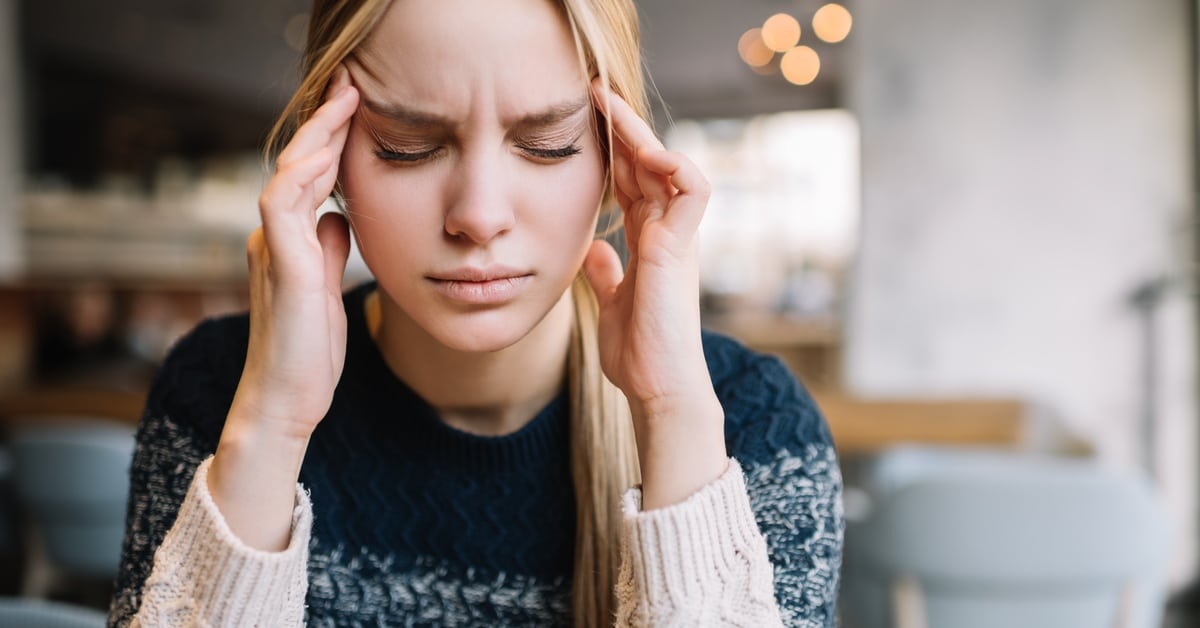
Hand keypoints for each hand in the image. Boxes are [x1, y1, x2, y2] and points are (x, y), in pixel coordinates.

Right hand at [210, 66, 357, 549]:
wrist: (287, 401)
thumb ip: (329, 252)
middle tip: (351, 88)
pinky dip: (301, 178)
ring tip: (343, 105)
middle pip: (297, 166)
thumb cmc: (309, 354)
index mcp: (289, 242)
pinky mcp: (282, 269)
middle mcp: (275, 239)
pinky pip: (282, 208)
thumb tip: (339, 218)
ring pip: (288, 176)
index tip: (358, 110)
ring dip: (316, 139)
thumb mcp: (328, 291)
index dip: (331, 142)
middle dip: (325, 125)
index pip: (309, 178)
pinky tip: (324, 157)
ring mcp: (273, 251)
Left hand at [583, 81, 727, 509]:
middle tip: (595, 93)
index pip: (634, 184)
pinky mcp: (681, 249)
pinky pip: (693, 191)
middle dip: (625, 128)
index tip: (587, 122)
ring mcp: (677, 240)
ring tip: (613, 110)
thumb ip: (606, 276)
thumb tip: (594, 252)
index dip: (615, 152)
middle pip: (650, 167)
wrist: (659, 389)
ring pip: (671, 169)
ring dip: (644, 136)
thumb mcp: (612, 305)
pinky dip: (674, 165)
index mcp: (650, 244)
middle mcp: (667, 235)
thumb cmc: (640, 355)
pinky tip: (646, 152)